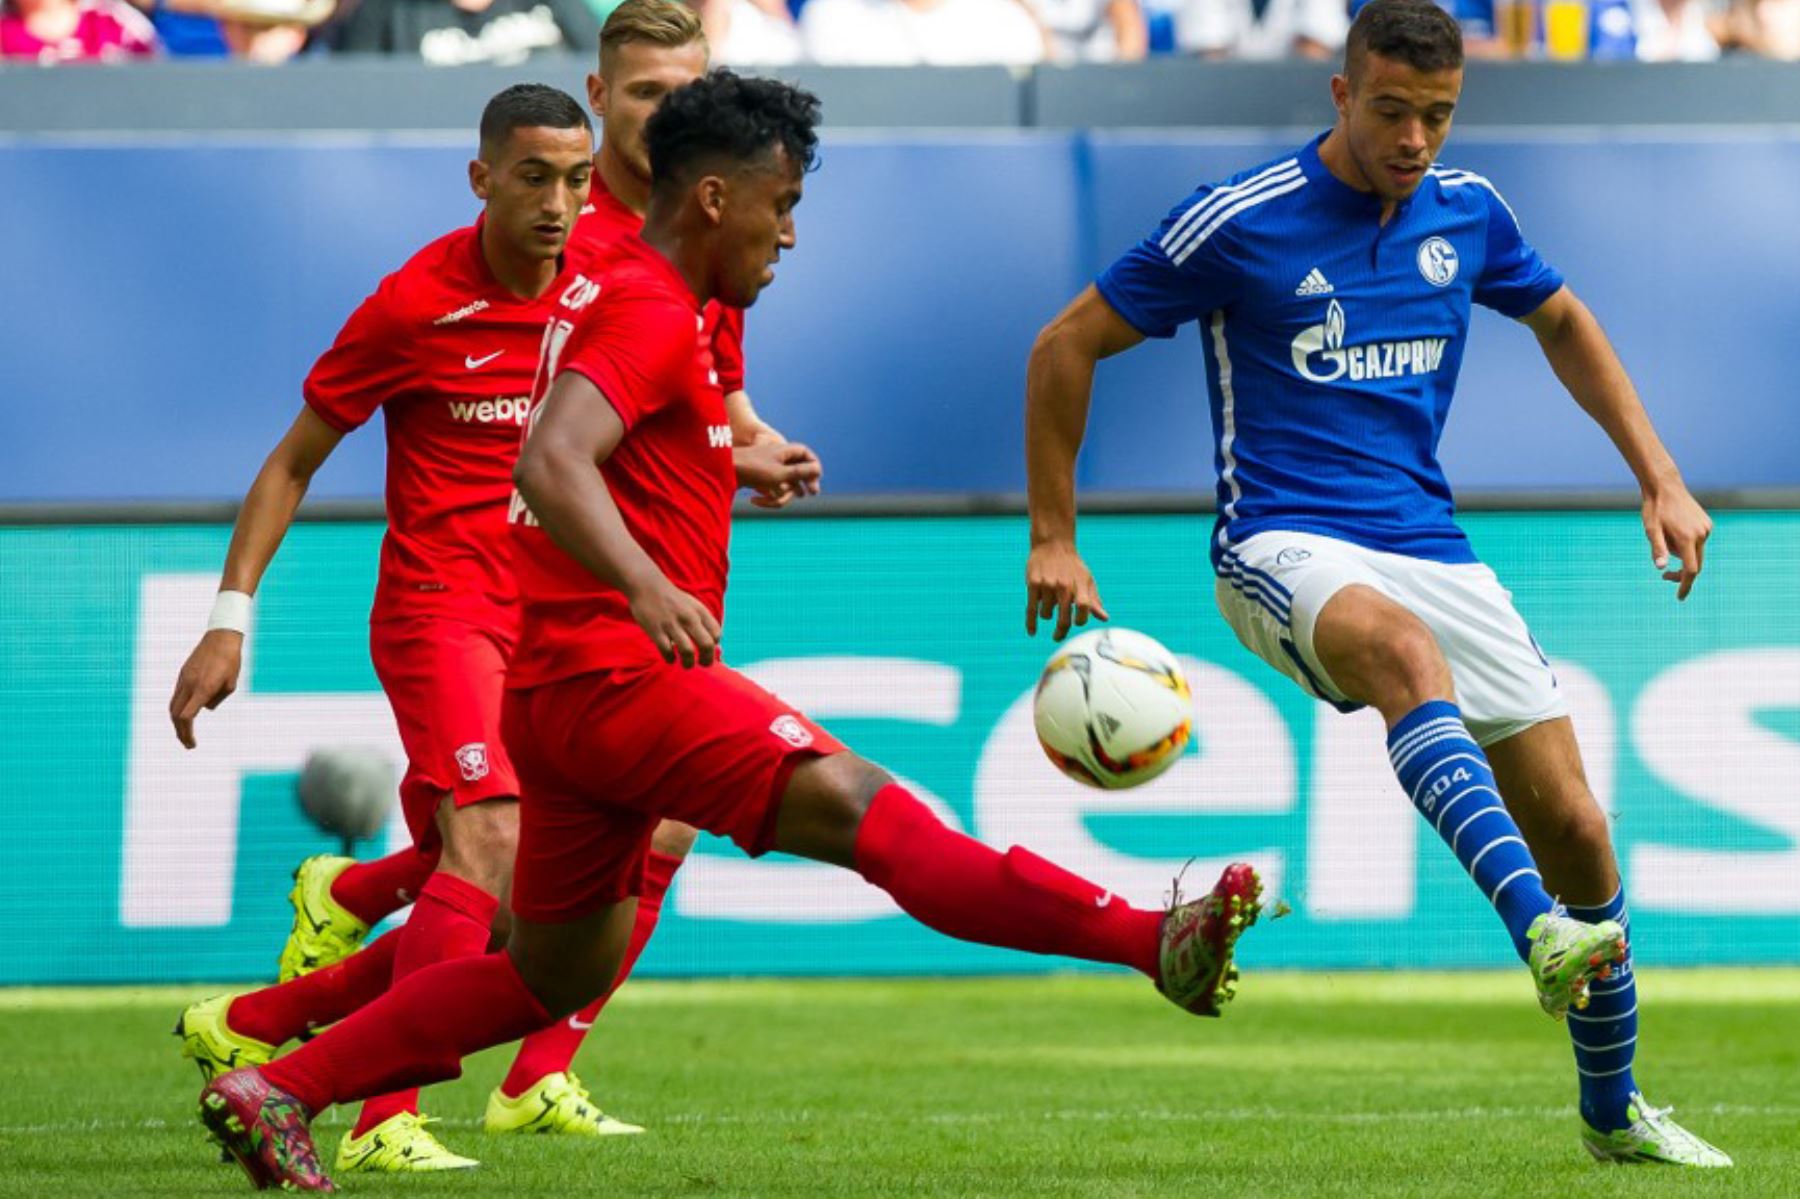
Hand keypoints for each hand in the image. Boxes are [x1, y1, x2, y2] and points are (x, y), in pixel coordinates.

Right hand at [169, 629, 243, 748]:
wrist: (221, 636)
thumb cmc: (231, 660)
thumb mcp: (231, 684)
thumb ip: (217, 699)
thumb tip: (205, 708)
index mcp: (203, 688)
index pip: (186, 715)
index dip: (187, 731)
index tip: (193, 742)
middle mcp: (190, 684)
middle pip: (176, 714)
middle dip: (180, 732)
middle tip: (188, 745)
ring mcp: (184, 678)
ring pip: (173, 705)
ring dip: (177, 722)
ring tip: (185, 735)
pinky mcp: (183, 674)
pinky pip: (177, 695)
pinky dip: (178, 709)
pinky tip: (185, 717)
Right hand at [627, 573, 721, 666]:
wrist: (647, 586)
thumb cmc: (671, 599)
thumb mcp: (692, 604)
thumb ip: (703, 621)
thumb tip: (714, 643)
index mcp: (699, 611)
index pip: (716, 634)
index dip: (714, 646)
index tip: (707, 650)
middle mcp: (688, 618)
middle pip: (706, 645)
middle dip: (707, 660)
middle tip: (703, 664)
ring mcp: (672, 625)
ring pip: (687, 652)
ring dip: (689, 663)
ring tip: (687, 665)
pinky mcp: (656, 631)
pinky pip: (667, 652)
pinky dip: (670, 659)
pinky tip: (670, 658)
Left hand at [735, 440, 821, 510]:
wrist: (722, 470)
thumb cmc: (751, 470)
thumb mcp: (779, 473)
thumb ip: (800, 472)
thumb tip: (818, 470)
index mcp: (783, 450)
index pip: (805, 453)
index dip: (813, 464)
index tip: (818, 476)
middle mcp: (776, 458)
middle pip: (797, 469)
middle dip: (802, 483)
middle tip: (813, 493)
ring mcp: (767, 468)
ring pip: (784, 483)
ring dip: (781, 495)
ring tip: (778, 502)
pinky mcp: (758, 478)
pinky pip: (771, 489)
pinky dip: (767, 497)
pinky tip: (755, 499)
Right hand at [1026, 540, 1108, 638]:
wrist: (1053, 544)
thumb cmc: (1072, 566)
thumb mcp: (1086, 580)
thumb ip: (1094, 600)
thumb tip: (1104, 618)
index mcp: (1080, 585)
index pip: (1084, 608)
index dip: (1081, 619)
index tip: (1076, 622)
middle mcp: (1064, 586)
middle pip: (1064, 619)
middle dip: (1061, 631)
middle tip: (1058, 636)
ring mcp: (1048, 585)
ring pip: (1046, 614)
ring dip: (1047, 614)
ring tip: (1048, 602)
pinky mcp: (1033, 584)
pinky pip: (1031, 609)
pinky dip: (1031, 623)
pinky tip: (1032, 632)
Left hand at [1642, 481, 1711, 600]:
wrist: (1665, 486)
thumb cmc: (1654, 509)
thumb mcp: (1651, 530)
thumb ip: (1657, 549)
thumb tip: (1661, 568)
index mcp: (1687, 538)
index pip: (1691, 569)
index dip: (1685, 585)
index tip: (1680, 597)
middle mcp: (1701, 534)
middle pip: (1695, 563)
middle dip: (1681, 572)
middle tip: (1664, 576)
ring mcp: (1706, 528)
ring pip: (1695, 552)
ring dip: (1681, 554)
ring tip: (1664, 535)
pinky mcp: (1707, 524)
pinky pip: (1697, 542)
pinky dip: (1686, 544)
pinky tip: (1674, 530)